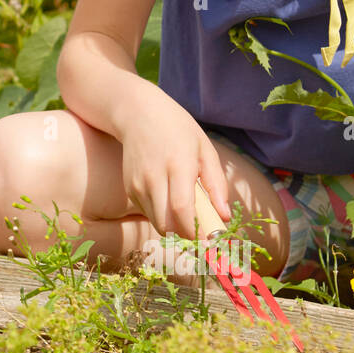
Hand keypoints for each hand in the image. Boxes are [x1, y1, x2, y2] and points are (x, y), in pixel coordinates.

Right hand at [118, 97, 231, 240]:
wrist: (138, 113)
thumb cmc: (178, 129)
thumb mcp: (205, 149)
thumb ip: (216, 184)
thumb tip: (224, 216)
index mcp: (177, 165)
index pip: (182, 209)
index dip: (196, 230)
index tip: (212, 238)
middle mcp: (153, 177)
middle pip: (167, 224)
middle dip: (188, 234)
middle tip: (203, 230)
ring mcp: (138, 184)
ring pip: (157, 223)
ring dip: (175, 227)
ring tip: (189, 213)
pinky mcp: (130, 189)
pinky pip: (149, 213)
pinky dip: (163, 216)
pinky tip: (170, 200)